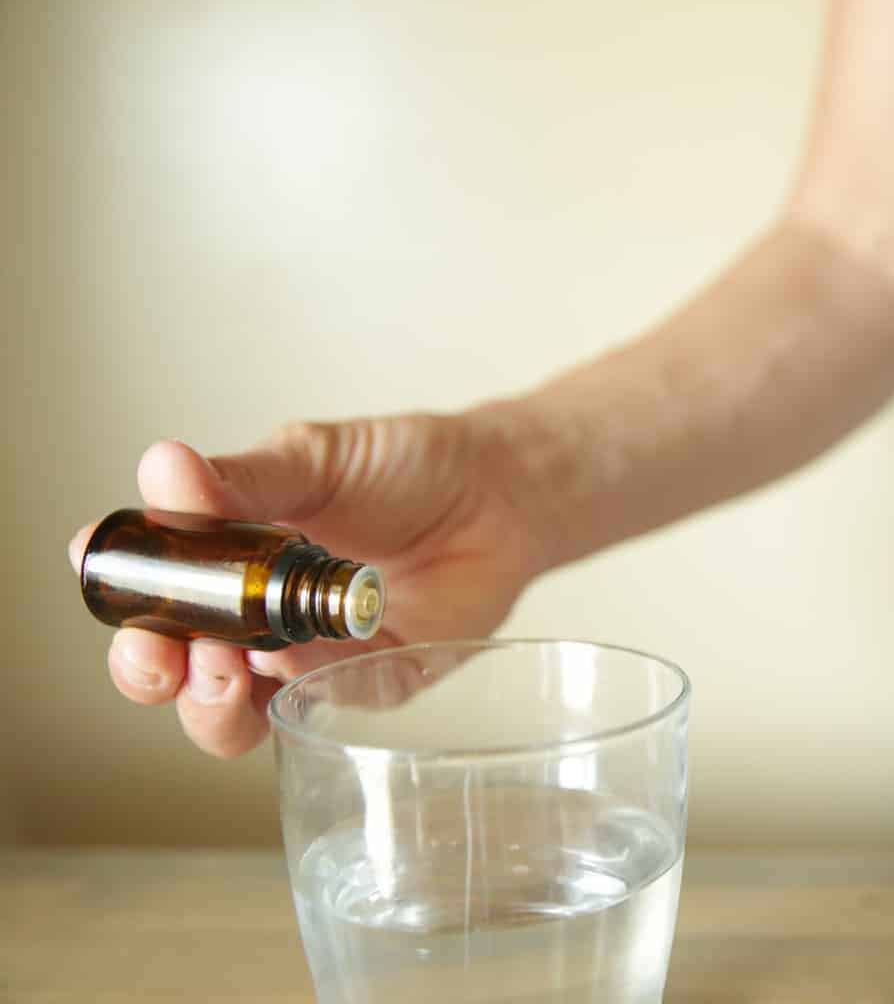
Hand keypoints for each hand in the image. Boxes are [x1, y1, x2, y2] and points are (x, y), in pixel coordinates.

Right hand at [69, 413, 543, 757]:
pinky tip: (285, 660)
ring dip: (210, 702)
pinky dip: (294, 685)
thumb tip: (162, 468)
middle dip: (151, 674)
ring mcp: (310, 661)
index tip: (111, 589)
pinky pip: (319, 703)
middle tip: (163, 652)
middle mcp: (256, 622)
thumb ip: (243, 480)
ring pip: (236, 715)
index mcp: (225, 564)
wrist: (499, 489)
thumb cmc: (404, 468)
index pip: (147, 604)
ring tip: (219, 663)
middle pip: (175, 677)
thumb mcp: (314, 460)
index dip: (122, 609)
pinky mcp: (369, 685)